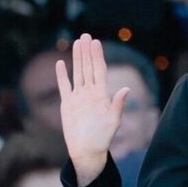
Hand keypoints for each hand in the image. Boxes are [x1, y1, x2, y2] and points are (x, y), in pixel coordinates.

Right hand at [56, 34, 129, 185]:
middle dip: (87, 52)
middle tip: (85, 35)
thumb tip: (126, 89)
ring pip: (77, 73)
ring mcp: (78, 97)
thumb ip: (118, 104)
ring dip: (76, 58)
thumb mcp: (113, 121)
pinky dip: (62, 75)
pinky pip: (64, 86)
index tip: (96, 42)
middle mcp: (90, 93)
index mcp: (102, 94)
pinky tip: (60, 63)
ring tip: (76, 43)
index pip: (99, 70)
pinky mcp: (68, 105)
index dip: (98, 56)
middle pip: (88, 67)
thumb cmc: (103, 138)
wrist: (87, 151)